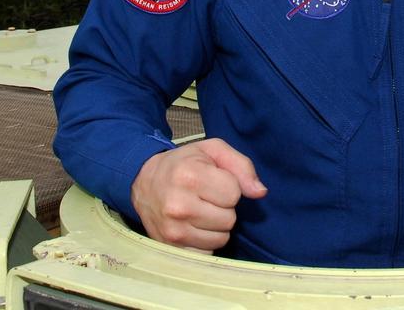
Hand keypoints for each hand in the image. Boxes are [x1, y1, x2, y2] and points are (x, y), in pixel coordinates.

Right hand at [131, 138, 267, 250]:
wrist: (143, 181)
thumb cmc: (183, 164)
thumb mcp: (212, 150)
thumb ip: (241, 166)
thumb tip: (260, 192)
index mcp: (189, 176)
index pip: (234, 194)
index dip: (229, 187)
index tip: (214, 181)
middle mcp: (178, 205)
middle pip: (229, 219)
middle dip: (223, 208)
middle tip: (206, 197)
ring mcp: (173, 230)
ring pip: (220, 239)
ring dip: (216, 226)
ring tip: (200, 211)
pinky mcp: (171, 248)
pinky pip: (207, 253)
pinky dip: (205, 242)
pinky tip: (193, 226)